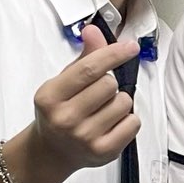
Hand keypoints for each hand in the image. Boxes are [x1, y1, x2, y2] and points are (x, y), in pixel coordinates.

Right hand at [31, 24, 142, 172]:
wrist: (51, 152)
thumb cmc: (60, 111)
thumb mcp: (64, 82)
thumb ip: (84, 57)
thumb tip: (93, 30)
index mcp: (50, 96)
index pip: (89, 69)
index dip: (113, 54)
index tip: (130, 46)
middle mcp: (65, 118)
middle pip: (109, 85)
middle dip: (110, 84)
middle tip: (98, 94)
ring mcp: (84, 137)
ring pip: (123, 103)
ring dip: (119, 102)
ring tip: (103, 110)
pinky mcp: (103, 152)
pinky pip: (133, 123)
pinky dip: (128, 120)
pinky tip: (112, 124)